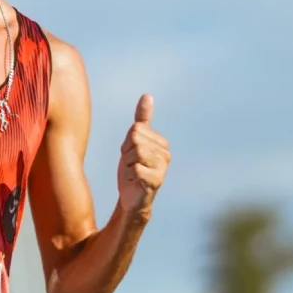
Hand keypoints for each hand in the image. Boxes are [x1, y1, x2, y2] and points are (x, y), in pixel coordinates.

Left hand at [117, 94, 170, 216]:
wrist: (131, 196)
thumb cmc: (133, 168)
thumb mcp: (133, 141)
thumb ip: (142, 119)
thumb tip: (147, 95)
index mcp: (161, 142)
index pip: (135, 129)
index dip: (127, 143)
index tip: (131, 155)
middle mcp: (166, 154)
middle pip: (135, 139)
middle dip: (127, 153)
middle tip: (131, 165)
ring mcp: (163, 167)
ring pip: (135, 152)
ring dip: (128, 165)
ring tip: (133, 173)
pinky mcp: (157, 181)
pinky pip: (136, 168)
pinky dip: (130, 175)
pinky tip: (135, 181)